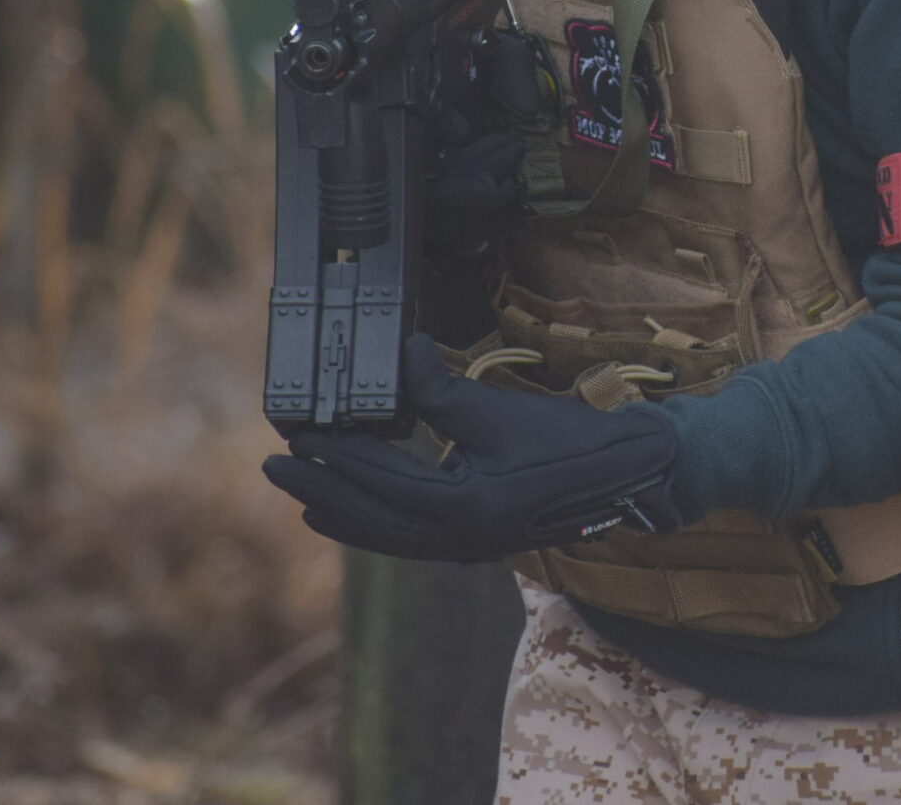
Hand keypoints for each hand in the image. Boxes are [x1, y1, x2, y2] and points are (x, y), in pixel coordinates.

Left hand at [263, 334, 682, 560]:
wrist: (624, 473)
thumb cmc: (566, 440)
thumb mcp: (497, 410)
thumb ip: (439, 390)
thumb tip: (399, 352)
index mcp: (468, 509)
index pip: (384, 483)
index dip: (337, 459)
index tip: (297, 437)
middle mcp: (461, 540)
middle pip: (373, 521)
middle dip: (321, 491)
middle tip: (275, 466)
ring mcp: (468, 548)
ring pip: (387, 537)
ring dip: (342, 512)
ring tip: (301, 494)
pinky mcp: (474, 542)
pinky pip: (409, 538)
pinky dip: (374, 524)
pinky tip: (350, 512)